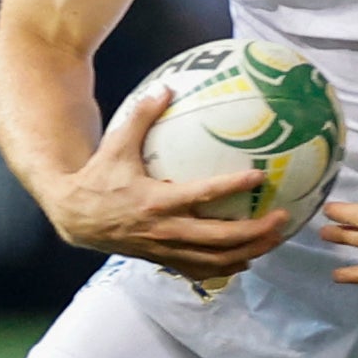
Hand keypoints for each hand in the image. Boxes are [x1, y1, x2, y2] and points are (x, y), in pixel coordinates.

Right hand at [42, 86, 285, 278]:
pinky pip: (201, 270)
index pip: (201, 195)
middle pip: (219, 239)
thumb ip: (141, 116)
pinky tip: (249, 258)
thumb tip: (166, 87)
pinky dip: (227, 267)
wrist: (74, 217)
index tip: (259, 177)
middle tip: (283, 217)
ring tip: (275, 239)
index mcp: (155, 201)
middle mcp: (164, 230)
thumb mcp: (115, 145)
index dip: (231, 187)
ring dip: (250, 251)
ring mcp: (165, 249)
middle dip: (255, 231)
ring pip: (215, 260)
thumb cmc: (98, 178)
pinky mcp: (163, 260)